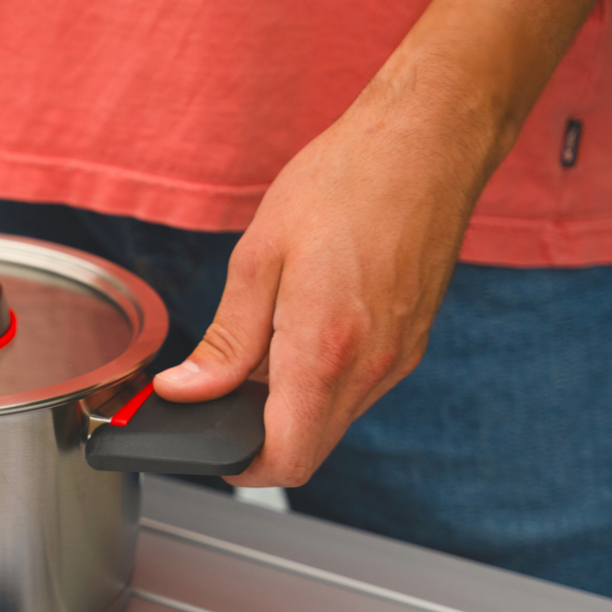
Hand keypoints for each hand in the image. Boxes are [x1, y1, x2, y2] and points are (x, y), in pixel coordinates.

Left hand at [152, 0, 611, 487]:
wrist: (426, 143)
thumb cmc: (345, 183)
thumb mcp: (259, 257)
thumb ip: (225, 340)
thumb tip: (185, 390)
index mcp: (324, 351)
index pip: (285, 459)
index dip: (241, 468)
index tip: (210, 448)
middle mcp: (370, 368)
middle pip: (309, 449)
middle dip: (259, 438)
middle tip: (219, 398)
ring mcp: (397, 359)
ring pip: (332, 421)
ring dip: (290, 408)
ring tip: (261, 349)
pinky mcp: (409, 344)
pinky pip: (355, 390)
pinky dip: (319, 382)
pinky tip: (298, 332)